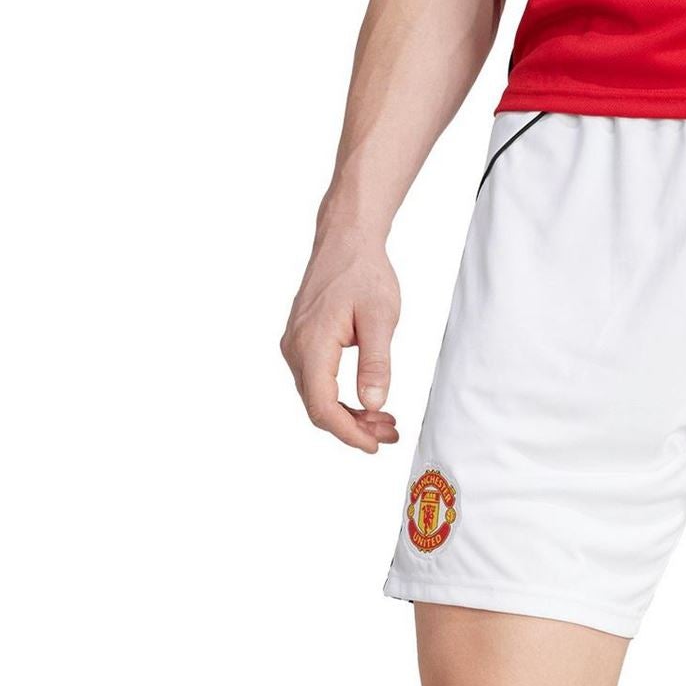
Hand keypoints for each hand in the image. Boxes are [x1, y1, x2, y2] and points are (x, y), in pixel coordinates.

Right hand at [280, 227, 401, 454]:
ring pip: (318, 398)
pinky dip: (342, 399)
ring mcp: (296, 346)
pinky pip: (318, 382)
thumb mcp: (380, 318)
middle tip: (389, 433)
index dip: (348, 433)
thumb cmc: (363, 272)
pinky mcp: (303, 343)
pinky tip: (369, 403)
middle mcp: (295, 348)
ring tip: (385, 422)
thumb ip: (376, 363)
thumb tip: (374, 403)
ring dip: (350, 416)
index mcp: (311, 344)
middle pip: (318, 408)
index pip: (322, 406)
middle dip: (354, 428)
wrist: (345, 240)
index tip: (374, 445)